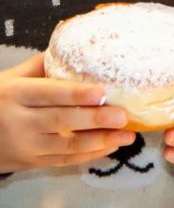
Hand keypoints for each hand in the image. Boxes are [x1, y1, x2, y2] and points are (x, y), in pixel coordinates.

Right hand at [0, 54, 134, 172]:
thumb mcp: (9, 79)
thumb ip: (40, 66)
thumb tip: (73, 45)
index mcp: (14, 94)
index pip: (47, 94)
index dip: (74, 94)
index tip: (102, 92)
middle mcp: (19, 121)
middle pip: (60, 121)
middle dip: (95, 120)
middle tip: (124, 116)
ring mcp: (25, 145)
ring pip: (65, 146)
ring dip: (100, 142)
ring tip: (128, 136)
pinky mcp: (30, 163)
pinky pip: (63, 161)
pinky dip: (88, 155)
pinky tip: (110, 146)